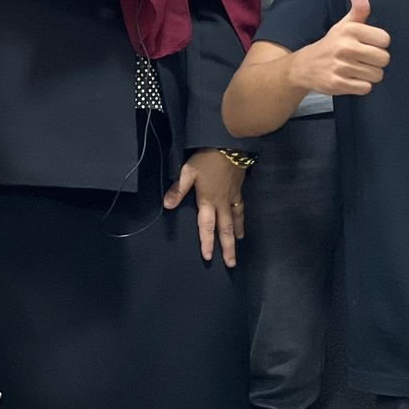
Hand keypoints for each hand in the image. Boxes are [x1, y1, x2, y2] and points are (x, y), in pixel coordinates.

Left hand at [164, 148, 245, 267]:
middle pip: (225, 229)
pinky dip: (242, 218)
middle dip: (227, 247)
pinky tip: (242, 221)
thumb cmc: (208, 158)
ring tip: (238, 244)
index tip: (208, 257)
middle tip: (231, 263)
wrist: (231, 145)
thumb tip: (166, 206)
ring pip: (235, 220)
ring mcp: (232, 196)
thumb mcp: (189, 170)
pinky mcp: (239, 189)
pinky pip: (241, 208)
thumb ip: (179, 189)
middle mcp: (222, 203)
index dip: (207, 241)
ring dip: (236, 234)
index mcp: (208, 200)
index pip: (207, 226)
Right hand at [292, 0, 389, 95]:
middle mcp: (345, 47)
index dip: (379, 44)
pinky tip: (351, 79)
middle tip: (364, 60)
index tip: (369, 45)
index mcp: (350, 30)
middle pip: (384, 59)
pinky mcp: (337, 84)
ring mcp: (341, 66)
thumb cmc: (331, 44)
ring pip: (377, 75)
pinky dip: (361, 86)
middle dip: (377, 62)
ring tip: (357, 69)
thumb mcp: (344, 24)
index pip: (385, 39)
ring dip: (370, 75)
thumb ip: (358, 8)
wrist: (304, 66)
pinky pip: (365, 88)